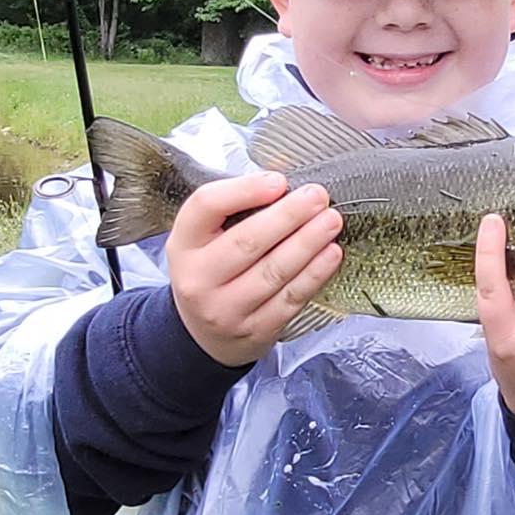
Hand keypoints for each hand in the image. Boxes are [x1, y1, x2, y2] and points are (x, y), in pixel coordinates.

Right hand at [165, 171, 343, 367]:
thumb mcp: (202, 237)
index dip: (244, 190)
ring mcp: (226, 309)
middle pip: (247, 241)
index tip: (278, 181)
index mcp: (184, 243)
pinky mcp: (255, 330)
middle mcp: (198, 278)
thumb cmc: (210, 270)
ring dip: (308, 242)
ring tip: (331, 221)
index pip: (206, 206)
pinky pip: (291, 298)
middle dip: (289, 215)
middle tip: (317, 196)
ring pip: (274, 271)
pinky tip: (330, 253)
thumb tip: (283, 187)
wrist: (202, 333)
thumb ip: (232, 209)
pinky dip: (315, 273)